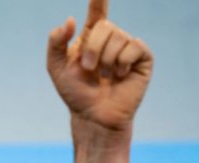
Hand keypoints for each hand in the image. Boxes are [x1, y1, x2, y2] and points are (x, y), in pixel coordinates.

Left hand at [46, 0, 153, 131]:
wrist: (93, 115)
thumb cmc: (75, 93)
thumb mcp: (56, 67)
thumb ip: (56, 42)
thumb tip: (70, 19)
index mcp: (91, 39)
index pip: (98, 13)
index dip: (99, 1)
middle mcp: (111, 40)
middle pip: (105, 27)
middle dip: (92, 49)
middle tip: (88, 68)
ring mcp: (128, 48)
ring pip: (119, 37)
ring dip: (106, 60)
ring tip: (105, 76)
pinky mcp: (143, 58)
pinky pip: (134, 47)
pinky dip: (122, 63)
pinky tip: (120, 76)